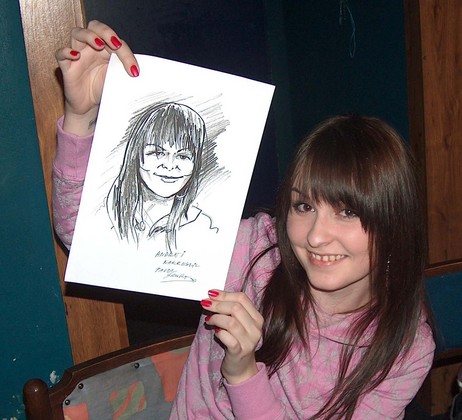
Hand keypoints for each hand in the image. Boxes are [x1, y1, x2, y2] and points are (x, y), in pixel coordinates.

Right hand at [55, 20, 138, 135]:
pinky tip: (75, 55)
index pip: (116, 42)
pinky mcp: (66, 66)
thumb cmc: (102, 89)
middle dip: (106, 32)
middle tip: (116, 45)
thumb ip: (124, 72)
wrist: (89, 106)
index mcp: (106, 49)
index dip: (126, 54)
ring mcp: (78, 55)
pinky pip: (61, 53)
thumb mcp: (117, 80)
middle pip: (95, 27)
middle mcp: (91, 48)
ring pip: (77, 33)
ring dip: (89, 36)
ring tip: (99, 45)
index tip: (134, 71)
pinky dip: (67, 51)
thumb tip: (138, 73)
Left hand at [201, 290, 263, 384]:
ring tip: (209, 320)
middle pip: (236, 308)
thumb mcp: (238, 324)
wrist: (241, 368)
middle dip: (217, 304)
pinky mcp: (240, 352)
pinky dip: (219, 332)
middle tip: (205, 304)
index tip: (211, 293)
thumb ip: (231, 310)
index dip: (225, 294)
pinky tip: (215, 331)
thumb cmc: (237, 342)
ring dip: (216, 318)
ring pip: (231, 322)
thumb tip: (213, 296)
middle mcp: (255, 328)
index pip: (242, 298)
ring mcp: (249, 341)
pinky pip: (228, 338)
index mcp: (257, 318)